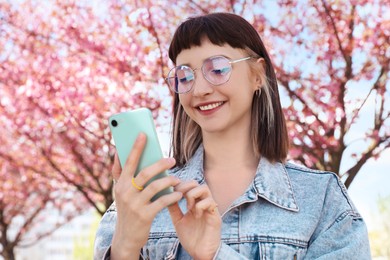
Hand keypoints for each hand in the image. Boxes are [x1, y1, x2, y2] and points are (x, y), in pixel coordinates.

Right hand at [111, 133, 182, 258]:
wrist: (126, 236)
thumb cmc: (127, 209)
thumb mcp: (120, 192)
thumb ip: (120, 174)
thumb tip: (119, 151)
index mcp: (120, 184)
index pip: (128, 162)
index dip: (136, 147)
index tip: (143, 134)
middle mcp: (125, 192)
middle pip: (144, 173)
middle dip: (160, 164)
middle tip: (172, 160)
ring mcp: (135, 205)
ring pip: (155, 186)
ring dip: (168, 180)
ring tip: (176, 179)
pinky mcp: (145, 215)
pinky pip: (162, 202)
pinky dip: (172, 196)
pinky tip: (178, 194)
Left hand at [168, 181, 220, 259]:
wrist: (200, 253)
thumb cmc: (191, 238)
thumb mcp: (178, 221)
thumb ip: (174, 208)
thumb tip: (165, 195)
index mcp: (194, 203)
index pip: (189, 185)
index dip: (180, 184)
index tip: (171, 191)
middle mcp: (202, 203)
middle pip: (196, 183)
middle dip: (185, 186)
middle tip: (178, 196)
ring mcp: (209, 208)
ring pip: (204, 188)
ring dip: (193, 194)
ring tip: (188, 206)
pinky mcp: (215, 216)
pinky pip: (210, 202)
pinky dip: (200, 205)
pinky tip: (196, 215)